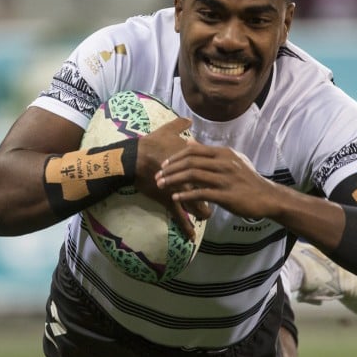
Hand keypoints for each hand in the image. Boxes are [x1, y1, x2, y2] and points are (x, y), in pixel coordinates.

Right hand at [135, 117, 211, 237]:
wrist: (134, 158)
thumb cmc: (150, 144)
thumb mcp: (166, 131)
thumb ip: (179, 126)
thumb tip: (187, 119)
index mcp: (193, 159)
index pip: (210, 169)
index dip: (218, 175)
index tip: (222, 178)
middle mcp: (190, 175)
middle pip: (208, 188)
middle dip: (215, 195)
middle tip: (221, 198)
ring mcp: (180, 188)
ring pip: (196, 203)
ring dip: (202, 211)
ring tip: (207, 215)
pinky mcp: (169, 198)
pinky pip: (179, 216)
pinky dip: (186, 227)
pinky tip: (192, 237)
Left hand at [155, 144, 280, 220]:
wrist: (267, 197)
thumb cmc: (246, 180)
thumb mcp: (231, 161)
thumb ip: (209, 153)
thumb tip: (189, 142)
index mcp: (223, 153)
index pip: (193, 150)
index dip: (175, 157)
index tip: (163, 165)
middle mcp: (224, 163)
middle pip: (190, 162)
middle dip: (170, 169)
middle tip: (158, 176)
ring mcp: (225, 179)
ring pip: (193, 176)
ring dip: (174, 181)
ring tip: (162, 186)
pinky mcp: (226, 195)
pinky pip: (201, 193)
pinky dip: (186, 195)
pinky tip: (176, 198)